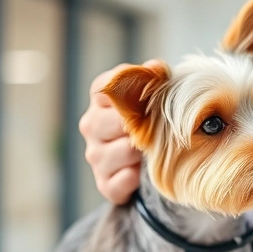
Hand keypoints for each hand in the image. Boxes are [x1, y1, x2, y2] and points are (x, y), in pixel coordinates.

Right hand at [78, 60, 164, 203]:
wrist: (152, 165)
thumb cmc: (150, 122)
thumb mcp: (153, 98)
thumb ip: (153, 80)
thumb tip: (156, 68)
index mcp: (101, 100)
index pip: (107, 86)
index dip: (131, 90)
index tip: (154, 91)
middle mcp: (92, 126)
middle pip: (114, 121)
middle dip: (140, 125)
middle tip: (160, 127)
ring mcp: (96, 156)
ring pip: (122, 151)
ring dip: (143, 153)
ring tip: (155, 150)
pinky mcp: (104, 183)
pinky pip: (121, 181)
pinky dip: (135, 178)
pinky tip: (143, 173)